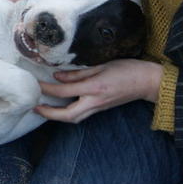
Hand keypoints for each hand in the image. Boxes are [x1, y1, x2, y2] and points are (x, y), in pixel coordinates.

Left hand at [35, 60, 163, 122]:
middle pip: (68, 115)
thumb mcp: (102, 65)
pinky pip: (81, 115)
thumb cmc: (127, 69)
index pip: (65, 90)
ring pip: (74, 119)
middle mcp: (95, 101)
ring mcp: (99, 108)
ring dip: (57, 116)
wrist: (147, 82)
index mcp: (95, 88)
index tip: (35, 84)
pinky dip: (68, 114)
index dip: (47, 89)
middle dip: (49, 113)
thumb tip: (58, 77)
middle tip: (35, 107)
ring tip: (44, 109)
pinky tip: (61, 107)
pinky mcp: (101, 109)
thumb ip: (78, 73)